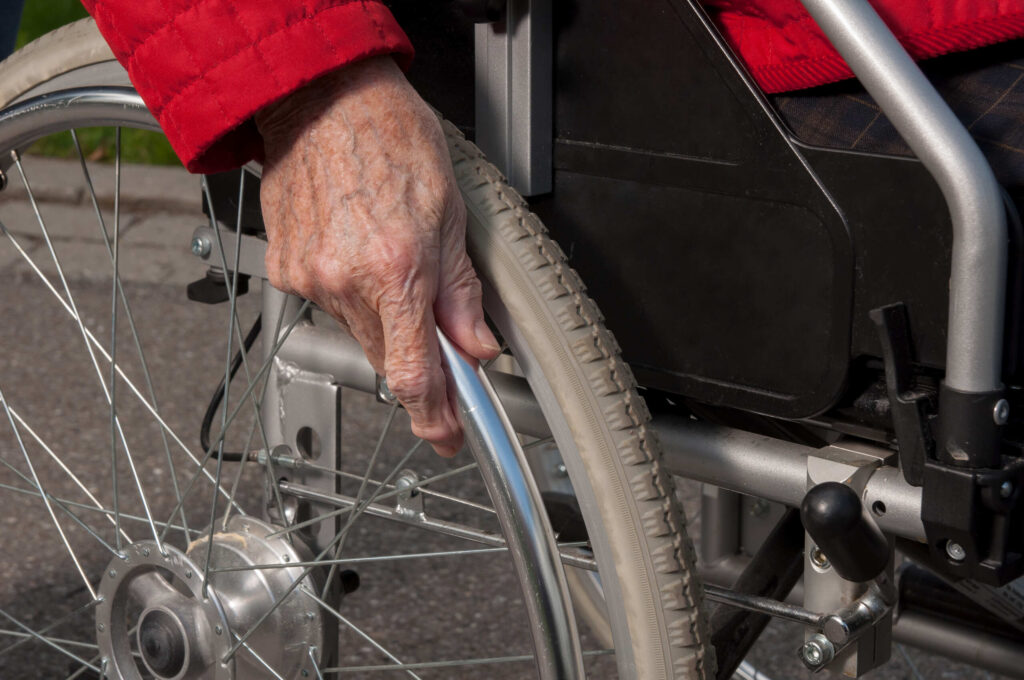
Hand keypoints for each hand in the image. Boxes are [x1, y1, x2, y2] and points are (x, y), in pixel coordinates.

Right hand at [256, 55, 499, 455]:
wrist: (321, 98)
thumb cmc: (389, 138)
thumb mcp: (449, 214)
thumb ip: (461, 292)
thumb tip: (476, 346)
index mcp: (395, 269)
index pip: (413, 373)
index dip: (433, 416)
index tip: (447, 435)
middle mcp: (344, 281)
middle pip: (385, 359)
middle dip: (416, 362)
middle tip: (439, 344)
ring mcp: (307, 277)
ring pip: (358, 332)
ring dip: (383, 321)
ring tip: (391, 264)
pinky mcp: (283, 269)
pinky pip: (327, 305)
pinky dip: (351, 296)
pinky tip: (358, 255)